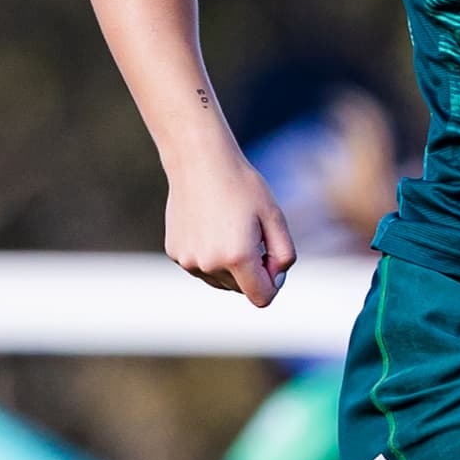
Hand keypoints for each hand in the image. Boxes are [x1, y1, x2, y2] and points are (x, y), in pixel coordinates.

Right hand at [166, 149, 296, 306]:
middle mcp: (210, 265)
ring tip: (228, 228)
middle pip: (241, 289)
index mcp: (238, 257)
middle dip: (251, 271)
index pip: (262, 298)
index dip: (273, 283)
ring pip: (220, 280)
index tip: (271, 259)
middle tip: (250, 234)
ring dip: (229, 265)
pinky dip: (209, 255)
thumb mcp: (275, 217)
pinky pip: (201, 267)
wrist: (198, 161)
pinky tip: (209, 226)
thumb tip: (275, 281)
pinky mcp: (175, 253)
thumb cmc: (242, 187)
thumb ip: (284, 255)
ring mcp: (188, 261)